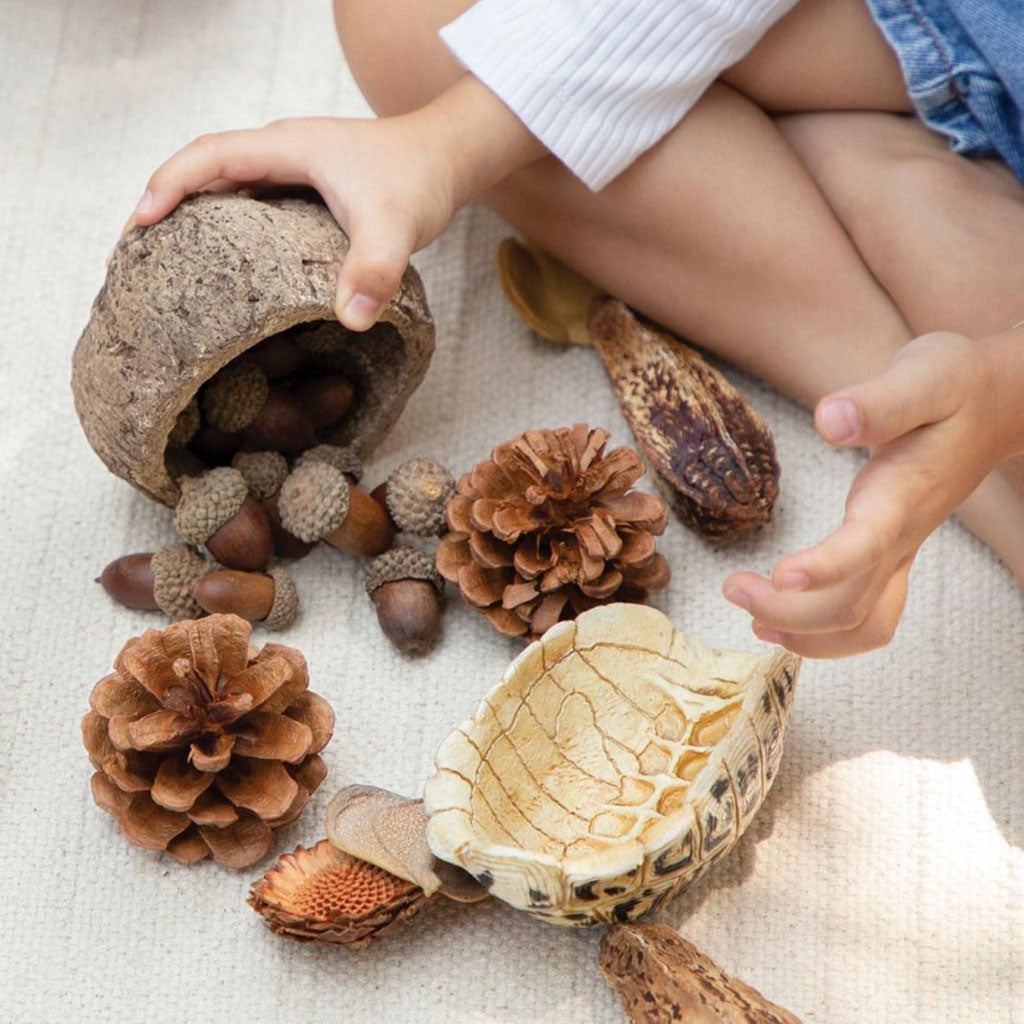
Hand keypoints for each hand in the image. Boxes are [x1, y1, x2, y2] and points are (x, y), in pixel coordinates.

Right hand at [117, 76, 542, 330]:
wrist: (451, 159)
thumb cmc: (420, 177)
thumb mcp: (398, 226)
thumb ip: (374, 271)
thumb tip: (351, 321)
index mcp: (288, 148)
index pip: (210, 157)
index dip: (170, 186)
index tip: (141, 226)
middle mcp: (283, 154)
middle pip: (205, 173)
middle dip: (165, 207)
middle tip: (132, 257)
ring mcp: (295, 172)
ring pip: (228, 191)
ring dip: (193, 220)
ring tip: (164, 266)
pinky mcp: (309, 193)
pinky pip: (254, 208)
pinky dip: (229, 232)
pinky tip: (226, 269)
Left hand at [723, 332, 1005, 656]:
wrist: (997, 406)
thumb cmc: (956, 387)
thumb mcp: (924, 375)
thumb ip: (879, 401)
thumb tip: (829, 419)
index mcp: (902, 495)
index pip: (865, 544)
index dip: (825, 567)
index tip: (779, 575)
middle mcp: (902, 536)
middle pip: (851, 605)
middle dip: (788, 610)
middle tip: (731, 586)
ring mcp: (901, 553)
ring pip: (860, 624)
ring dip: (804, 633)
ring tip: (750, 615)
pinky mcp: (893, 555)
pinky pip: (866, 617)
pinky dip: (823, 633)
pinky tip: (781, 621)